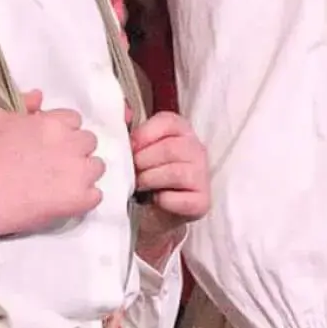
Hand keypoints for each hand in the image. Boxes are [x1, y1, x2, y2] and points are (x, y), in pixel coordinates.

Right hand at [0, 90, 104, 235]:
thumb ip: (22, 103)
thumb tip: (39, 96)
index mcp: (55, 123)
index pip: (73, 120)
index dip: (62, 130)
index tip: (50, 142)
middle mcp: (73, 144)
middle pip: (88, 141)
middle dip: (75, 149)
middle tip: (55, 162)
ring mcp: (80, 172)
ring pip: (97, 167)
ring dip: (84, 172)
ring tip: (63, 182)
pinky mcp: (82, 198)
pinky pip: (96, 195)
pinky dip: (84, 197)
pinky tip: (67, 200)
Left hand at [130, 110, 209, 261]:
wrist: (155, 214)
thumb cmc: (146, 177)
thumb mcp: (138, 151)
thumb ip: (131, 131)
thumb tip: (123, 113)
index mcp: (182, 131)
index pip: (168, 121)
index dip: (145, 134)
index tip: (131, 148)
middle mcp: (198, 150)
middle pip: (170, 148)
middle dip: (143, 161)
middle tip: (132, 172)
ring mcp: (203, 176)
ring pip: (175, 172)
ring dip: (150, 180)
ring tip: (140, 185)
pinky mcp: (202, 201)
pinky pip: (180, 198)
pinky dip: (162, 200)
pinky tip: (156, 200)